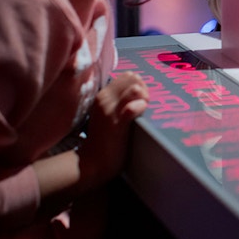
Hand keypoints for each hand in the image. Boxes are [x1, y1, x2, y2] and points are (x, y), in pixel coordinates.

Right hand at [76, 71, 148, 188]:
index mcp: (103, 95)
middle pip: (133, 79)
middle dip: (144, 88)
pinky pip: (132, 108)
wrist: (93, 162)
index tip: (143, 97)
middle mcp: (104, 99)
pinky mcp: (116, 124)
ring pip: (134, 89)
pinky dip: (140, 106)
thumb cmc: (105, 138)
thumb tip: (139, 90)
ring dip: (145, 96)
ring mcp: (109, 111)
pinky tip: (142, 110)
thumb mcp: (109, 114)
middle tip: (146, 103)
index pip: (127, 76)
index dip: (139, 83)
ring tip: (145, 108)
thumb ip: (120, 101)